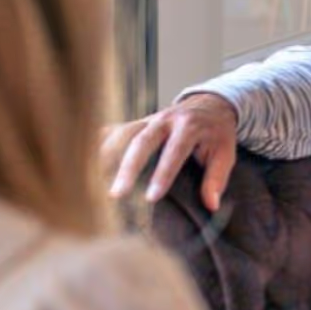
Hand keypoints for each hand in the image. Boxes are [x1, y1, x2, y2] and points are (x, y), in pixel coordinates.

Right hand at [101, 92, 241, 210]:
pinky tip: (83, 158)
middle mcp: (165, 120)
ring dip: (108, 156)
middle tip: (116, 194)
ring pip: (124, 134)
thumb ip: (217, 177)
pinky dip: (100, 143)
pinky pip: (116, 130)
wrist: (210, 104)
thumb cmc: (217, 133)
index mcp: (190, 127)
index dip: (162, 175)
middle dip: (127, 168)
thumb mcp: (227, 152)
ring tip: (93, 180)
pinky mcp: (137, 121)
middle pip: (142, 142)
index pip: (174, 152)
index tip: (150, 197)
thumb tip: (212, 205)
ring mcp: (148, 118)